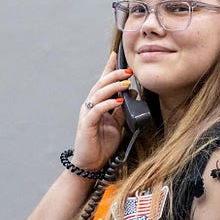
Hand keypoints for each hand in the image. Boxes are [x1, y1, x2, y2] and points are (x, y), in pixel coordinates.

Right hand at [71, 51, 132, 171]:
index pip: (102, 82)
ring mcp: (87, 114)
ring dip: (113, 87)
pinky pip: (97, 110)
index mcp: (97, 104)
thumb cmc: (102, 144)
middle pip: (100, 84)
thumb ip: (122, 109)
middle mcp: (90, 106)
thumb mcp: (117, 124)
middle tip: (128, 70)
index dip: (108, 68)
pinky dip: (108, 104)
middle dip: (114, 74)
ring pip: (98, 94)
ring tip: (126, 83)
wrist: (91, 163)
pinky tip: (118, 101)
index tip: (115, 55)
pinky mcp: (87, 124)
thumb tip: (132, 94)